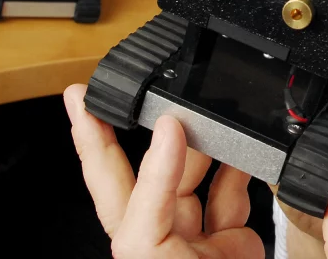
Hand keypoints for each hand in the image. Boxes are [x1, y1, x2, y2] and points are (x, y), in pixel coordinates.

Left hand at [65, 83, 261, 257]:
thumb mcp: (144, 243)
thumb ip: (154, 188)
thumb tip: (168, 130)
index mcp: (129, 234)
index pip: (103, 172)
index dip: (91, 133)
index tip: (83, 96)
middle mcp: (160, 230)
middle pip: (151, 164)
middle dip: (149, 121)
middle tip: (144, 84)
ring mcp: (198, 233)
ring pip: (198, 173)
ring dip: (206, 141)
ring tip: (204, 107)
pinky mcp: (234, 238)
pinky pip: (235, 192)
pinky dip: (243, 166)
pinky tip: (243, 145)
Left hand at [65, 84, 327, 258]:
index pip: (143, 238)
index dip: (149, 180)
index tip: (172, 131)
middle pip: (125, 211)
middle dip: (101, 154)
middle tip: (85, 102)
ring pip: (166, 200)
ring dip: (175, 150)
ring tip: (181, 101)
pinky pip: (213, 203)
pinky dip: (225, 167)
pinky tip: (239, 141)